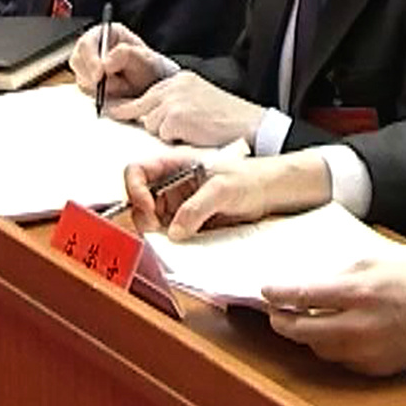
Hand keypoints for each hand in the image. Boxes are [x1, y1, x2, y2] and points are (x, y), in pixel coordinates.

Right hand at [69, 17, 172, 101]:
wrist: (152, 86)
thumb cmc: (150, 70)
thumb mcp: (145, 60)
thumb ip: (127, 56)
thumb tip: (105, 63)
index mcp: (107, 33)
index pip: (87, 43)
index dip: (90, 59)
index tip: (100, 75)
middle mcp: (94, 47)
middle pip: (77, 60)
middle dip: (92, 76)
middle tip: (108, 86)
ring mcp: (88, 64)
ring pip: (80, 76)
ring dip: (98, 86)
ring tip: (121, 86)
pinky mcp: (88, 80)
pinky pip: (86, 89)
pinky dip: (98, 94)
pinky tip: (115, 92)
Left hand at [108, 70, 267, 148]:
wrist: (251, 125)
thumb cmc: (229, 119)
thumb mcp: (199, 100)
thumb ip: (174, 104)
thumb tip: (150, 117)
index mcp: (181, 80)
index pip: (147, 92)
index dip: (130, 104)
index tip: (111, 108)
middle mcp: (174, 86)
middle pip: (142, 106)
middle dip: (133, 115)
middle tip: (120, 118)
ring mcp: (173, 100)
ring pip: (151, 123)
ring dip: (165, 133)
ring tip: (190, 133)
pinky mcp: (175, 117)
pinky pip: (161, 135)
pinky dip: (174, 140)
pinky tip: (192, 136)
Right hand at [123, 149, 329, 237]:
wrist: (270, 192)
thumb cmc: (250, 178)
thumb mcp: (222, 189)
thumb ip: (196, 208)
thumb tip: (174, 230)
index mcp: (175, 164)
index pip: (138, 171)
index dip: (135, 189)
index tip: (148, 207)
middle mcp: (172, 182)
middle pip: (140, 199)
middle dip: (143, 216)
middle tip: (157, 230)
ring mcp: (178, 202)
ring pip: (152, 218)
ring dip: (155, 231)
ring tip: (172, 237)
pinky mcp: (187, 220)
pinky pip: (169, 231)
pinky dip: (169, 240)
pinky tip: (181, 242)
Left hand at [261, 255, 405, 374]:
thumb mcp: (376, 260)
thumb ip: (339, 273)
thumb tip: (305, 282)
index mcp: (359, 290)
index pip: (300, 295)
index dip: (277, 294)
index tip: (266, 290)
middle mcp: (360, 325)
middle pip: (301, 331)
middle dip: (283, 321)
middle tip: (276, 313)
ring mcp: (369, 350)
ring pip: (319, 348)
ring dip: (308, 334)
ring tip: (306, 320)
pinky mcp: (378, 367)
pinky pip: (343, 360)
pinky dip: (334, 347)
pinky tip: (338, 332)